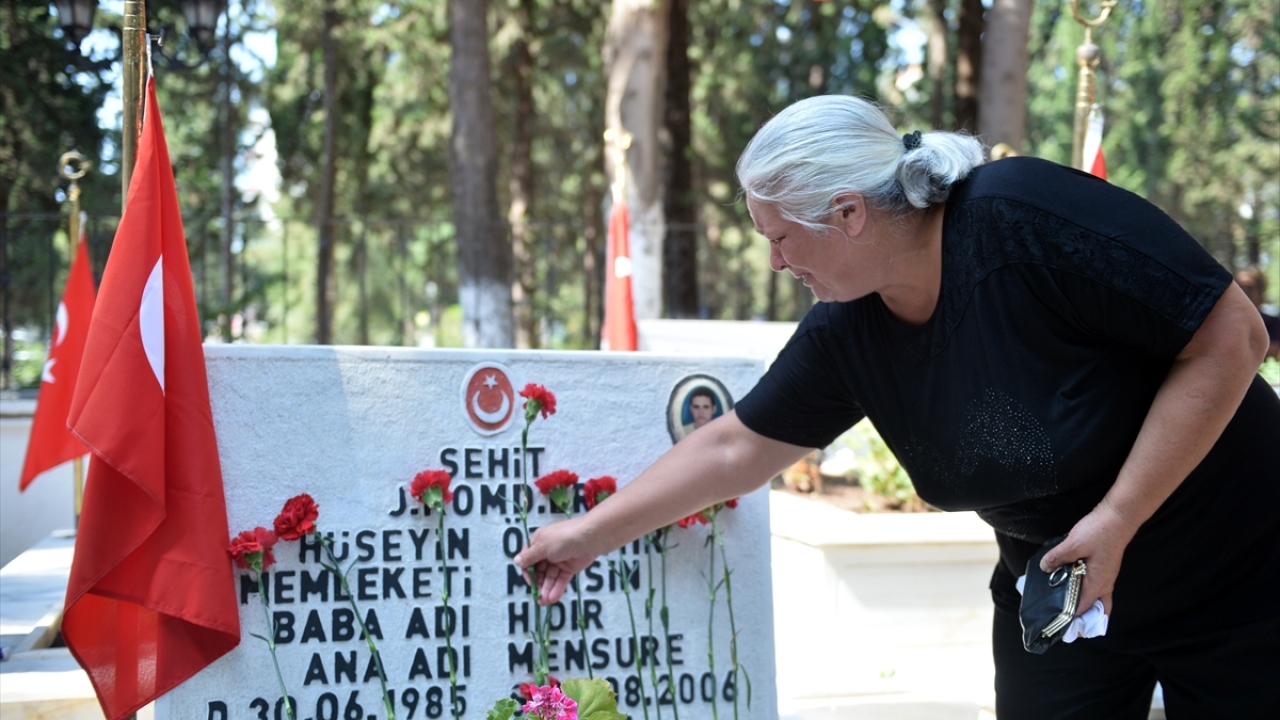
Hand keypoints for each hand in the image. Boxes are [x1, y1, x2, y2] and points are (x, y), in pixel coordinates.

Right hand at [514, 516, 599, 605]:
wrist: (590, 538)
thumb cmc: (564, 538)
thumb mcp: (543, 546)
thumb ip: (530, 557)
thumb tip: (516, 561)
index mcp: (538, 543)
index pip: (528, 560)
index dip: (527, 571)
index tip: (530, 581)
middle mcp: (547, 552)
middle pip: (538, 571)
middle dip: (538, 584)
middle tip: (538, 596)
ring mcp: (558, 561)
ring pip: (550, 578)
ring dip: (547, 590)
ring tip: (545, 602)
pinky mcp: (569, 568)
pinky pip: (560, 580)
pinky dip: (557, 589)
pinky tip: (553, 598)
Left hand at [1039, 500, 1137, 616]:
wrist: (1119, 516)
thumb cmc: (1100, 531)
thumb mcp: (1073, 544)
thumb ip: (1057, 557)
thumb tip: (1045, 568)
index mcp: (1097, 584)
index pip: (1081, 609)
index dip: (1067, 618)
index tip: (1053, 622)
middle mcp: (1104, 584)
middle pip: (1093, 610)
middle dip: (1080, 618)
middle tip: (1061, 620)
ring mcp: (1105, 577)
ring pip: (1095, 599)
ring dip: (1082, 605)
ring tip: (1062, 605)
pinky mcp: (1104, 568)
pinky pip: (1095, 587)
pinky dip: (1084, 591)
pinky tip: (1070, 584)